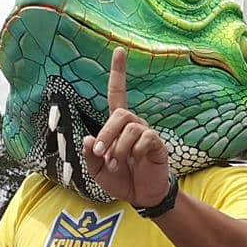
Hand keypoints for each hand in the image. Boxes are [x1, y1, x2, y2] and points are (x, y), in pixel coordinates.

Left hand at [83, 48, 171, 206]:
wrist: (142, 195)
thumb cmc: (121, 179)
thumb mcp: (97, 170)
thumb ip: (91, 155)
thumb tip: (90, 139)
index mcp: (117, 126)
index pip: (118, 93)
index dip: (119, 72)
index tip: (120, 50)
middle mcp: (133, 124)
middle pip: (119, 113)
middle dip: (107, 134)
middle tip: (101, 154)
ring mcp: (146, 133)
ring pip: (130, 126)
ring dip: (118, 147)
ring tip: (117, 163)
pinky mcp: (157, 144)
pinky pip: (145, 139)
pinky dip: (135, 151)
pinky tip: (136, 161)